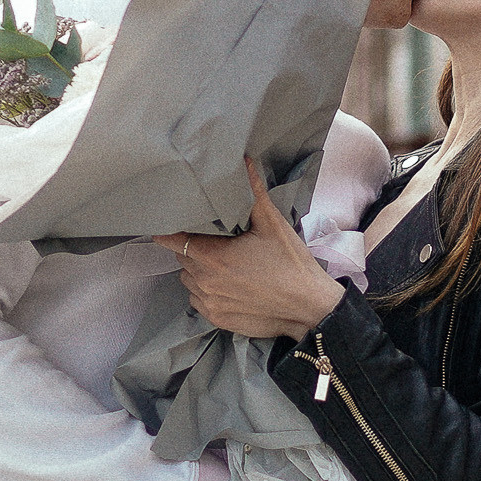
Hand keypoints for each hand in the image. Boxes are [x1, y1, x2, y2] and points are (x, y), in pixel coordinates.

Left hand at [173, 161, 345, 341]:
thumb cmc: (292, 265)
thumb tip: (244, 161)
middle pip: (181, 256)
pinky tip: (227, 283)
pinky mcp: (217, 319)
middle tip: (214, 238)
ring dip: (197, 268)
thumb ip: (253, 193)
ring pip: (188, 279)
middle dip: (192, 245)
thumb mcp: (273, 224)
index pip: (171, 240)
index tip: (177, 221)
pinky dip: (206, 290)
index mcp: (213, 257)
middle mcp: (205, 282)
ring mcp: (209, 303)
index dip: (170, 229)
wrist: (310, 308)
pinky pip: (197, 300)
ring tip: (221, 261)